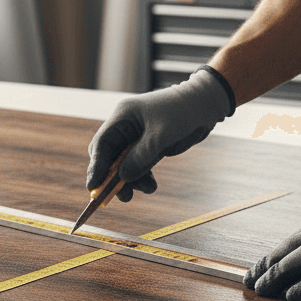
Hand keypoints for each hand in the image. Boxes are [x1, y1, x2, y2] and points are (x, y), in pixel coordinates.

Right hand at [86, 68, 234, 200]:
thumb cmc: (183, 113)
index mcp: (123, 116)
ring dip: (131, 180)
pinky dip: (142, 176)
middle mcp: (126, 126)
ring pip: (124, 163)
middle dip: (113, 177)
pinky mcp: (148, 144)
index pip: (102, 144)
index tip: (93, 187)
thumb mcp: (160, 137)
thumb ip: (140, 158)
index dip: (96, 167)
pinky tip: (150, 186)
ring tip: (147, 189)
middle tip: (120, 196)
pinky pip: (138, 164)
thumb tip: (122, 178)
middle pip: (109, 156)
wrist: (206, 104)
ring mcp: (136, 136)